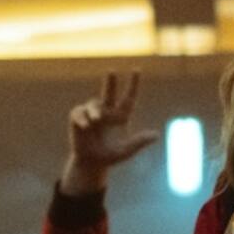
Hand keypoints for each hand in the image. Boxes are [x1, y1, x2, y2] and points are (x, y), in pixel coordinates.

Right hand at [62, 72, 158, 193]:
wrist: (91, 163)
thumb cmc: (110, 156)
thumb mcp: (126, 151)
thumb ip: (139, 142)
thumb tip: (156, 135)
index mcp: (120, 117)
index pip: (128, 98)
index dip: (133, 84)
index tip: (137, 70)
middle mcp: (106, 112)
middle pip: (109, 92)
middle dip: (110, 82)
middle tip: (112, 71)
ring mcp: (91, 114)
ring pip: (93, 104)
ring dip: (94, 110)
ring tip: (96, 120)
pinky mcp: (77, 119)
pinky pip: (79, 112)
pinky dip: (82, 117)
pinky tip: (86, 126)